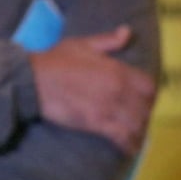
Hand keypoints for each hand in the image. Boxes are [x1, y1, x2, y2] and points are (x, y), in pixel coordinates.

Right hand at [30, 25, 155, 154]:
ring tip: (133, 132)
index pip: (149, 86)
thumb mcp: (81, 44)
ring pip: (137, 124)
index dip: (147, 93)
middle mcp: (117, 89)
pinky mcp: (96, 124)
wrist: (31, 80)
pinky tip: (127, 147)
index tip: (141, 97)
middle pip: (145, 107)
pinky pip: (122, 137)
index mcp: (116, 70)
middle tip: (135, 116)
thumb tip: (126, 32)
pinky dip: (128, 144)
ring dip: (137, 130)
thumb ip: (108, 41)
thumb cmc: (54, 60)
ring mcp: (108, 108)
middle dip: (142, 112)